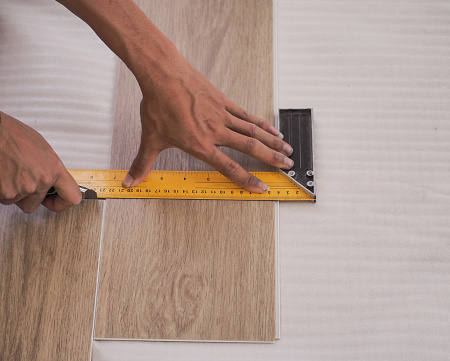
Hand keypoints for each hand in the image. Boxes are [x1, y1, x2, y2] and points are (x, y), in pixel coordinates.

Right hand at [0, 112, 81, 212]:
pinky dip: (1, 190)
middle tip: (20, 182)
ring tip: (9, 172)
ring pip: (16, 201)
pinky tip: (2, 174)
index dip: (62, 203)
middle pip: (35, 204)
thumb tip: (50, 177)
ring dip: (12, 191)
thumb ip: (48, 168)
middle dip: (27, 196)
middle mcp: (41, 181)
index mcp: (54, 169)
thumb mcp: (42, 149)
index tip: (55, 200)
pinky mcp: (6, 193)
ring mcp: (23, 188)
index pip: (72, 197)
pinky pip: (3, 198)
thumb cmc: (13, 135)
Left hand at [122, 52, 293, 192]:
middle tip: (287, 167)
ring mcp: (222, 115)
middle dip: (271, 160)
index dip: (247, 180)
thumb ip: (143, 163)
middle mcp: (216, 131)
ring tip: (287, 150)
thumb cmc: (158, 105)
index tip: (262, 187)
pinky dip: (261, 123)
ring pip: (253, 131)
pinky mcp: (224, 101)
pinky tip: (271, 129)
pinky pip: (247, 115)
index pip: (229, 168)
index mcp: (200, 144)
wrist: (163, 74)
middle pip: (250, 148)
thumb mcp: (151, 138)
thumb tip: (129, 182)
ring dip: (272, 142)